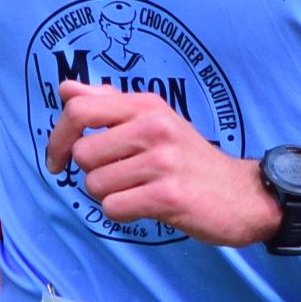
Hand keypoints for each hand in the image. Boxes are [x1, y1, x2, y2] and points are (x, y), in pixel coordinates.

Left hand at [42, 80, 279, 246]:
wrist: (243, 194)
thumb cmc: (190, 159)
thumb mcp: (154, 120)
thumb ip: (108, 103)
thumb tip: (66, 88)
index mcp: (146, 105)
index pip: (79, 109)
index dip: (57, 137)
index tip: (57, 159)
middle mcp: (154, 127)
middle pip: (83, 154)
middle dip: (93, 174)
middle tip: (120, 179)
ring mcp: (163, 161)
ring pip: (96, 184)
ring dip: (110, 196)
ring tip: (139, 191)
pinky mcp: (169, 195)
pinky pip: (114, 208)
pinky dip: (124, 213)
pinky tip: (146, 207)